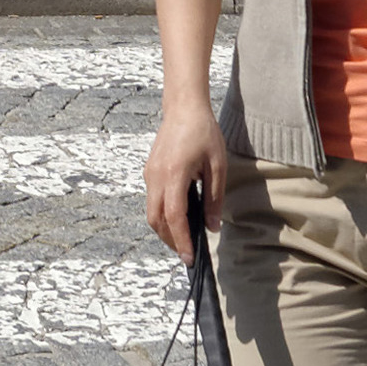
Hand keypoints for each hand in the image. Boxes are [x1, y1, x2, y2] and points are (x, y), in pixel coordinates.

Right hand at [146, 105, 238, 256]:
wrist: (184, 108)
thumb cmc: (203, 133)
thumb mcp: (217, 166)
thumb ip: (214, 199)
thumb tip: (212, 227)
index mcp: (174, 174)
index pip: (174, 217)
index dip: (182, 240)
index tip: (190, 257)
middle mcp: (156, 177)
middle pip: (156, 220)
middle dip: (171, 241)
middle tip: (187, 254)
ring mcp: (149, 174)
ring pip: (151, 213)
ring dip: (165, 230)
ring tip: (184, 239)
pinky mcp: (149, 172)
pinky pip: (152, 201)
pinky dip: (163, 215)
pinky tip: (179, 218)